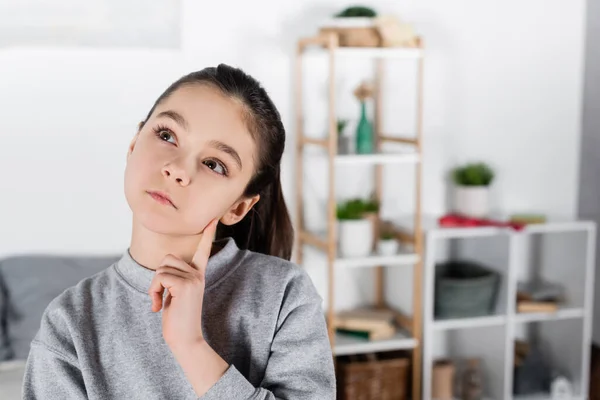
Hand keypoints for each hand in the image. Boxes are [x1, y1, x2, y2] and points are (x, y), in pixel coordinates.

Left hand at [148, 219, 217, 353]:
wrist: (185, 339)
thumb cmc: (177, 320)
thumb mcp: (176, 295)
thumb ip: (174, 279)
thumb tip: (163, 273)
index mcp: (197, 275)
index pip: (203, 251)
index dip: (207, 234)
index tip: (213, 219)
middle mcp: (198, 274)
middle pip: (168, 258)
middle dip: (158, 277)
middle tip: (160, 297)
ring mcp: (193, 278)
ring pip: (162, 268)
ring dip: (155, 286)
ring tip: (161, 302)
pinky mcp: (185, 284)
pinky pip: (160, 278)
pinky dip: (154, 291)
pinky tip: (159, 306)